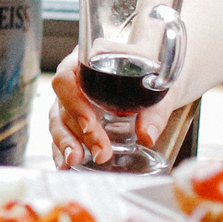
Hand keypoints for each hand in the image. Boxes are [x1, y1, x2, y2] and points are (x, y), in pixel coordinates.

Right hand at [49, 49, 169, 168]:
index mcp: (90, 58)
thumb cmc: (160, 71)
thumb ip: (156, 109)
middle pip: (62, 103)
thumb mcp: (164, 84)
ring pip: (58, 119)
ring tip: (75, 160)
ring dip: (66, 142)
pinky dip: (62, 148)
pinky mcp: (77, 115)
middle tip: (100, 151)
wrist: (164, 75)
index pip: (67, 76)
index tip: (89, 123)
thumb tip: (147, 134)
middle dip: (77, 131)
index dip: (73, 101)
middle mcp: (76, 76)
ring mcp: (75, 97)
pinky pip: (63, 131)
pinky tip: (66, 164)